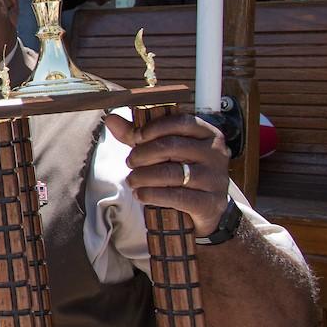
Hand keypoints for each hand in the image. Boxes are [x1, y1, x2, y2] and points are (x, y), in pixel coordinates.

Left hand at [104, 113, 231, 236]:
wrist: (206, 207)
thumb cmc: (182, 171)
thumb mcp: (161, 150)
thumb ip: (137, 135)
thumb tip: (111, 119)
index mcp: (206, 133)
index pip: (180, 121)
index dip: (153, 128)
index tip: (135, 137)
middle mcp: (215, 153)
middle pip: (171, 146)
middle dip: (142, 154)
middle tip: (130, 162)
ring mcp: (215, 178)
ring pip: (171, 173)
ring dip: (143, 176)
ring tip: (132, 180)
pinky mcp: (210, 202)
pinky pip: (176, 197)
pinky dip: (152, 195)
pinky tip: (141, 194)